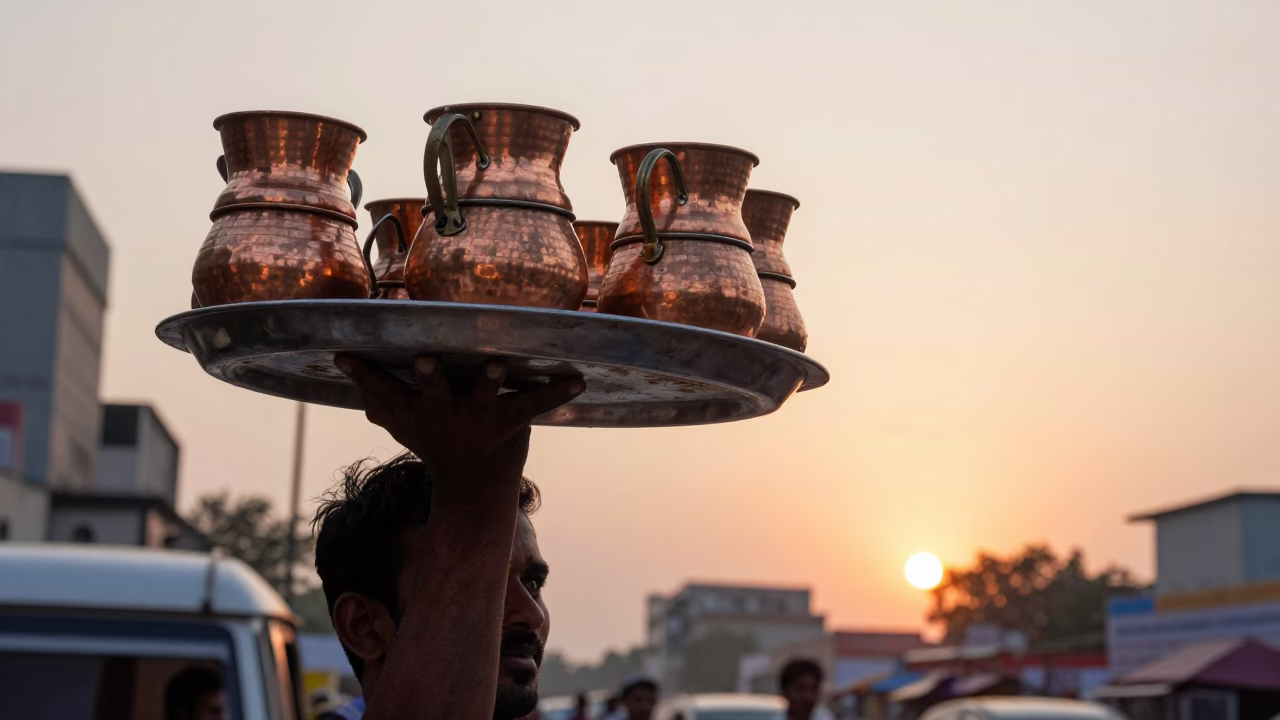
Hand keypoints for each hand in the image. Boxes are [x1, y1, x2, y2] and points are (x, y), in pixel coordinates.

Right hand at [334, 354, 584, 492]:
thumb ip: (378, 400)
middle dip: (427, 376)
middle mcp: (444, 412)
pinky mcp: (510, 422)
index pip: (381, 391)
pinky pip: (535, 404)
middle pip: (430, 390)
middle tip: (424, 359)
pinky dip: (557, 393)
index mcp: (416, 411)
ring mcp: (477, 417)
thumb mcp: (403, 426)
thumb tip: (346, 370)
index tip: (344, 355)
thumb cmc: (437, 446)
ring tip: (499, 364)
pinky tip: (578, 381)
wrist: (474, 490)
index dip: (362, 375)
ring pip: (482, 395)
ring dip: (490, 380)